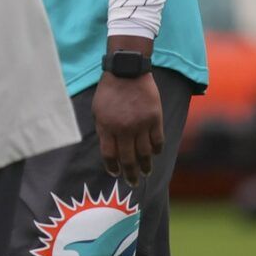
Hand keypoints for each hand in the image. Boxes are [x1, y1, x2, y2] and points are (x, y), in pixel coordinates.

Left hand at [92, 70, 162, 184]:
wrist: (127, 72)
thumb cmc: (108, 91)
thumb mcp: (97, 110)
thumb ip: (103, 129)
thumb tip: (109, 148)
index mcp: (106, 127)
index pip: (109, 155)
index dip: (112, 167)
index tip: (115, 174)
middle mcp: (123, 128)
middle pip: (128, 158)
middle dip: (130, 173)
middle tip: (133, 183)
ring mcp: (141, 124)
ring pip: (145, 152)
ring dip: (146, 165)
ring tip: (146, 173)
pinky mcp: (155, 118)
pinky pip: (158, 139)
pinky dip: (157, 149)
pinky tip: (155, 154)